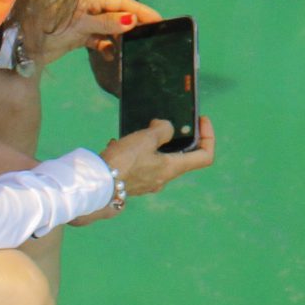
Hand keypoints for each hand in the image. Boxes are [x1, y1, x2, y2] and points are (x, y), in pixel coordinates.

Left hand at [31, 0, 158, 66]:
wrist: (18, 44)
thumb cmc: (47, 25)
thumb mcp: (78, 23)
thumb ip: (105, 22)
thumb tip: (132, 20)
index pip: (121, 2)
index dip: (141, 10)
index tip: (160, 20)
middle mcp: (88, 6)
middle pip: (117, 13)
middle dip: (134, 23)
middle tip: (153, 35)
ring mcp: (82, 21)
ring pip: (109, 27)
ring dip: (120, 37)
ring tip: (134, 48)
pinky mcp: (76, 35)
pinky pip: (98, 39)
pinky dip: (106, 47)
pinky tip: (111, 56)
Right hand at [92, 114, 217, 213]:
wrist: (96, 184)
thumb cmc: (123, 161)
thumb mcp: (146, 138)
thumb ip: (162, 129)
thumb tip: (165, 127)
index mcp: (172, 169)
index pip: (205, 157)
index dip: (209, 136)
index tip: (201, 120)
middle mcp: (163, 179)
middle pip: (181, 156)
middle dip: (176, 137)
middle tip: (163, 122)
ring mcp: (147, 182)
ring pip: (158, 158)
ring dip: (151, 143)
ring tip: (137, 130)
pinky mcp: (132, 182)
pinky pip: (140, 164)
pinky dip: (134, 151)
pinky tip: (119, 143)